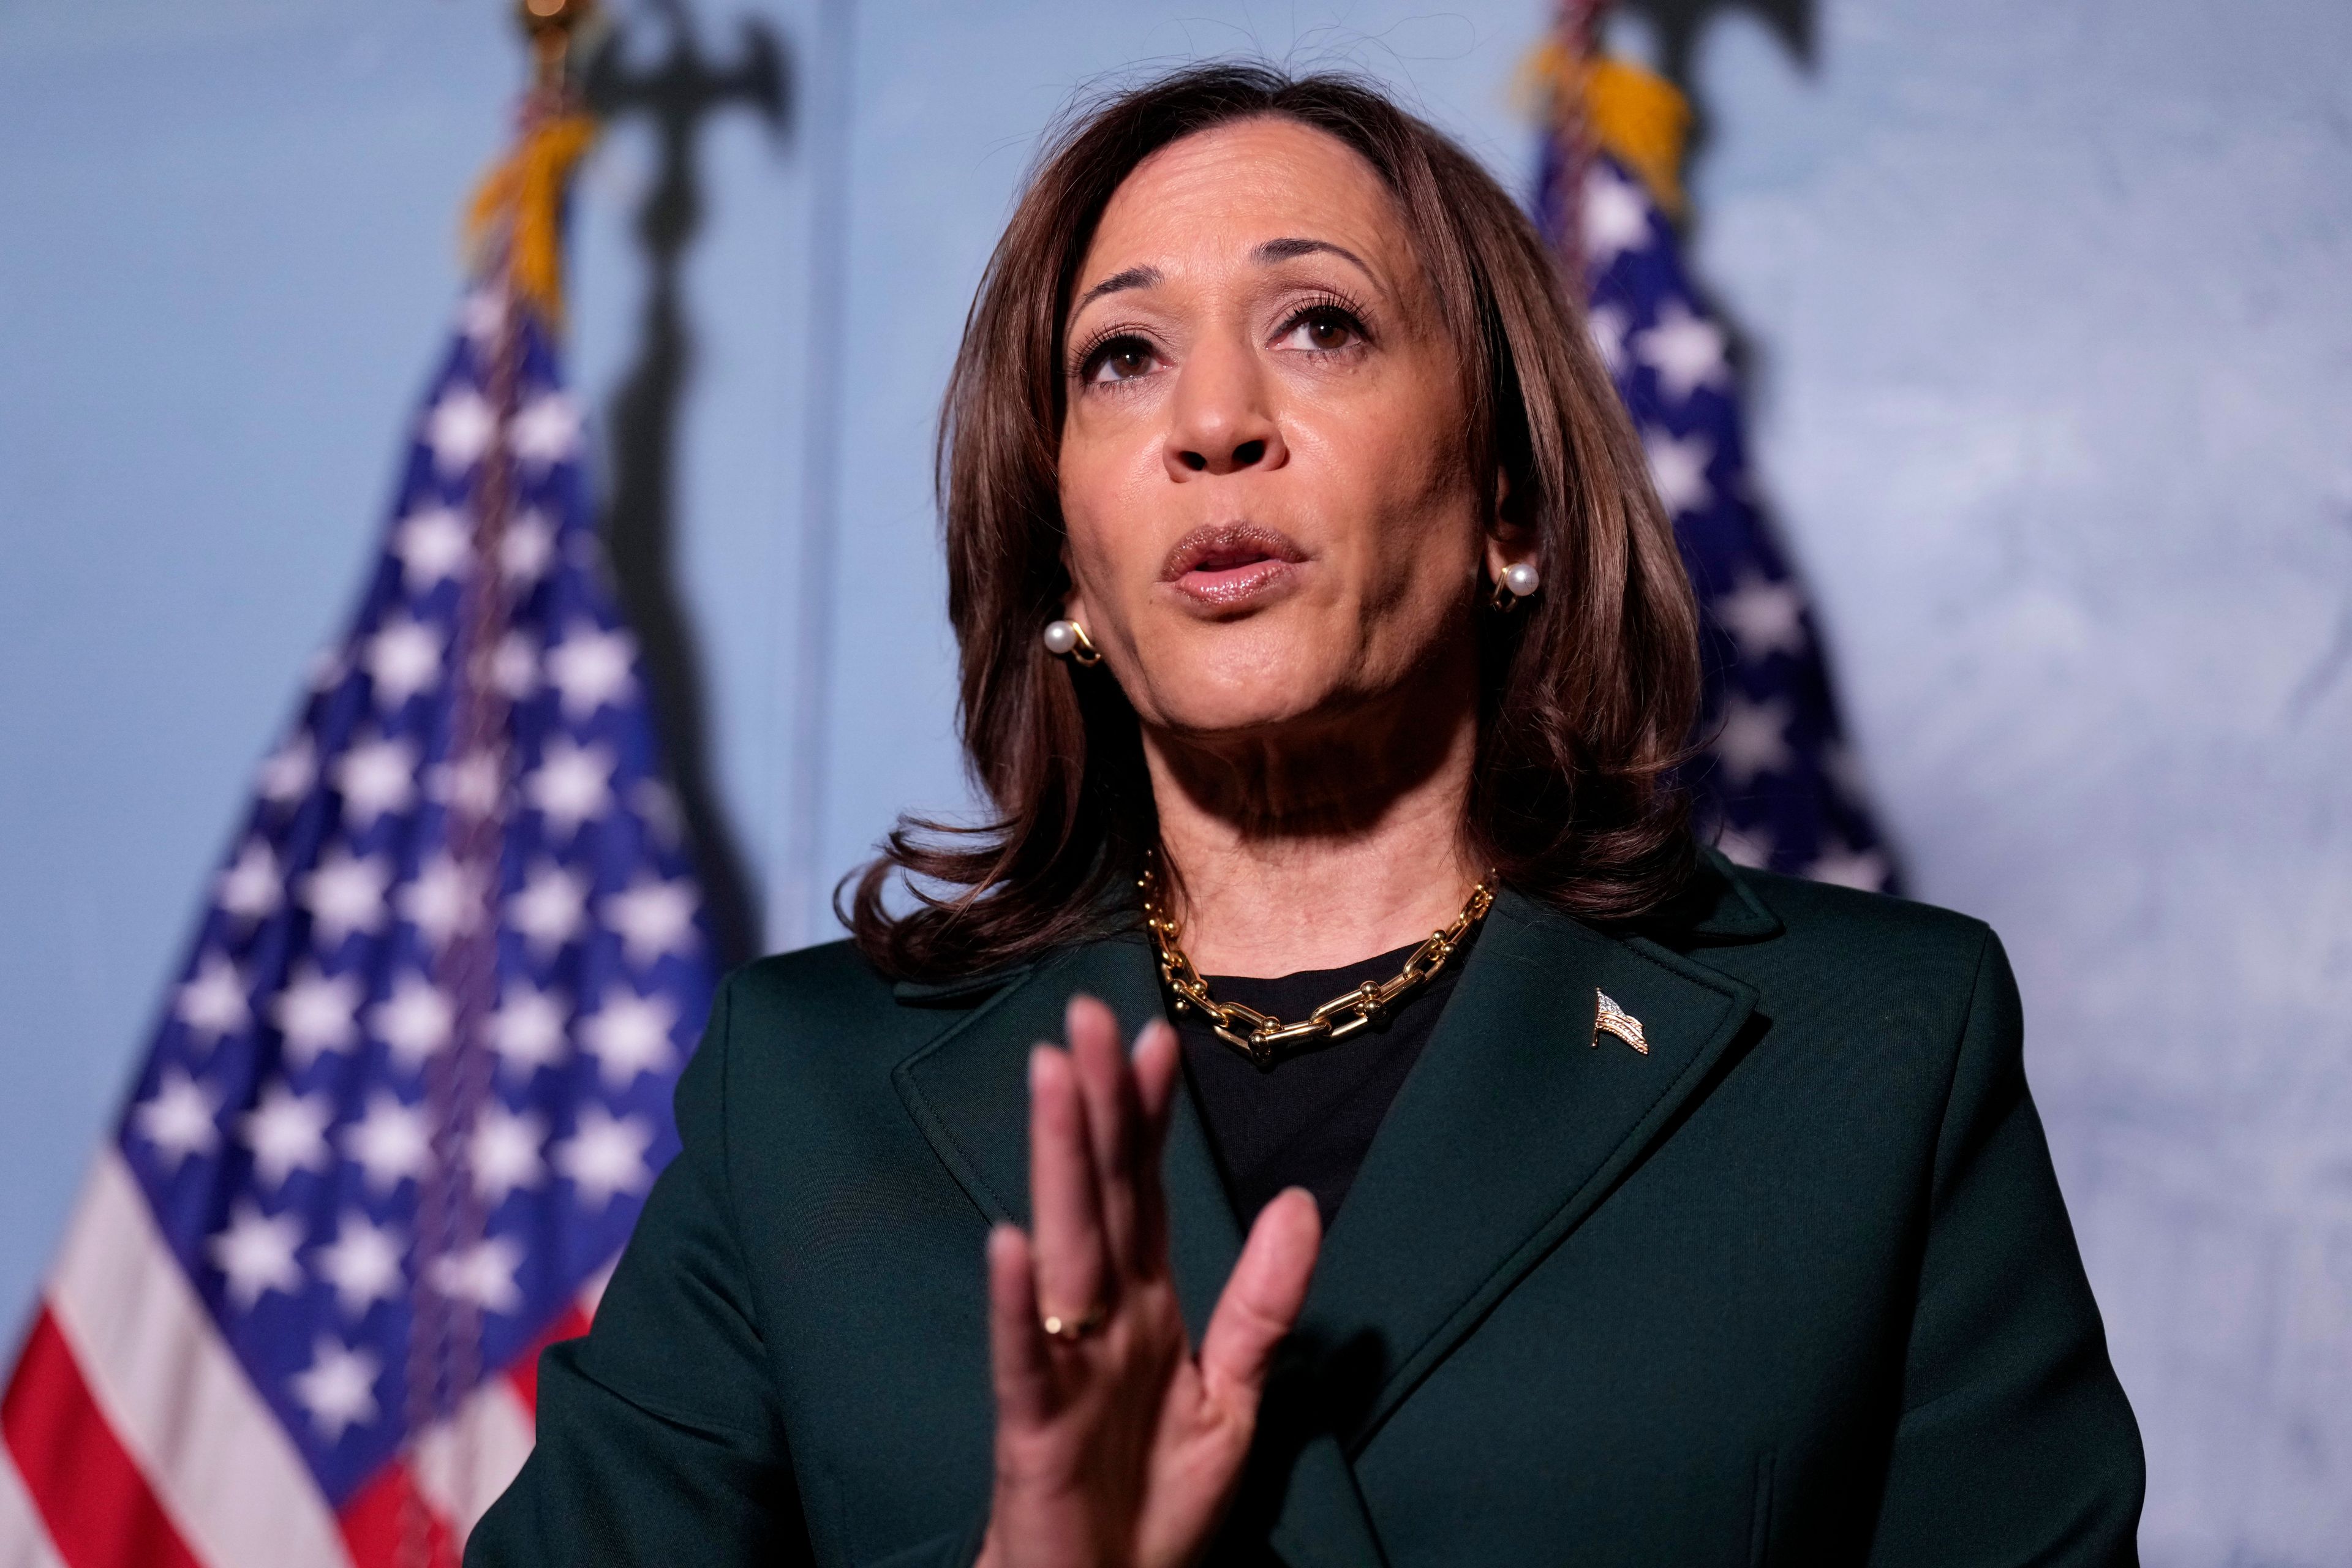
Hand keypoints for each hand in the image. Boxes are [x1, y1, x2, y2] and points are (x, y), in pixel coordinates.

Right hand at [975, 996, 1321, 1567]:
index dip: (1149, 1113)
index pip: (1146, 1189)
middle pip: (1097, 1194)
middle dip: (1093, 1104)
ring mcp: (1063, 1366)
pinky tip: (1010, 1241)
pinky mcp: (1036, 1430)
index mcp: (1147, 1306)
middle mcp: (1099, 1319)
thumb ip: (1265, 1303)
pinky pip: (1026, 1358)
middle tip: (1088, 1014)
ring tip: (1052, 1079)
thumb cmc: (1153, 1505)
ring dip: (1056, 1164)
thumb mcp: (1235, 1399)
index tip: (1158, 1033)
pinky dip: (1016, 1302)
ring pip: (1061, 1249)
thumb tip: (1301, 1201)